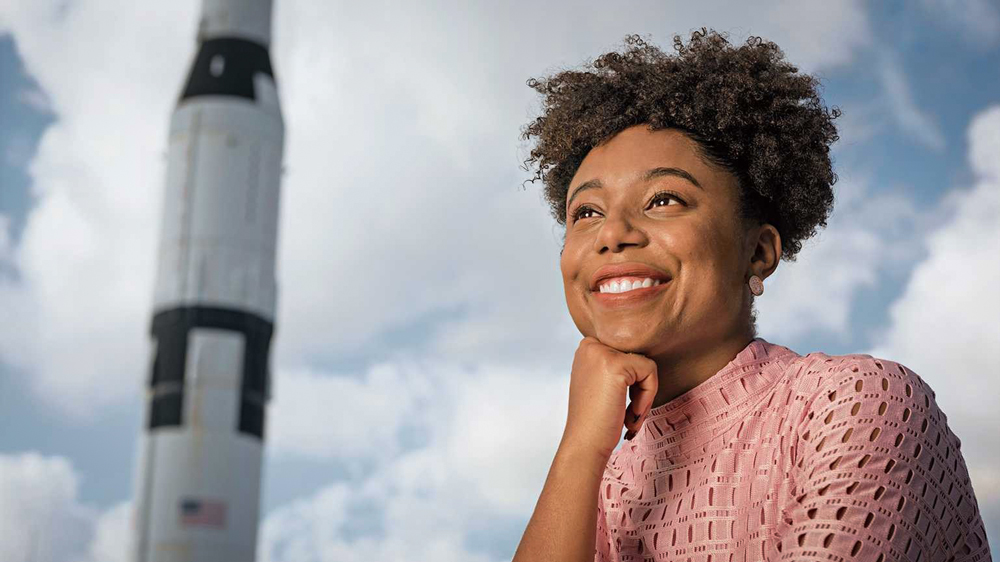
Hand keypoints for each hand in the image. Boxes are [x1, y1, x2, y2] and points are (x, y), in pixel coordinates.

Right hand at [560, 336, 658, 462]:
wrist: (584, 443)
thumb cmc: (595, 420)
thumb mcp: (598, 382)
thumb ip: (614, 365)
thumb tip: (643, 358)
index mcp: (587, 348)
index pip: (627, 353)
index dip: (631, 381)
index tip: (619, 404)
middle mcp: (591, 345)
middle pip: (637, 358)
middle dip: (639, 389)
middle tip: (628, 414)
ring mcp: (602, 353)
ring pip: (645, 365)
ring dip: (644, 396)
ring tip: (629, 417)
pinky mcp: (617, 365)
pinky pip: (650, 372)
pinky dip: (647, 397)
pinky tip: (630, 415)